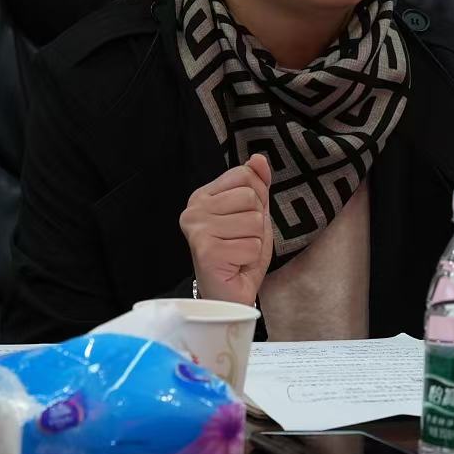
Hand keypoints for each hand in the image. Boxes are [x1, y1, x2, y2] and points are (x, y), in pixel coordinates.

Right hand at [179, 154, 272, 305]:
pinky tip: (235, 265)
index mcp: (203, 196)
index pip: (245, 175)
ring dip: (255, 242)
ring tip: (238, 253)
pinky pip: (252, 245)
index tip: (241, 221)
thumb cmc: (239, 254)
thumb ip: (257, 185)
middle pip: (251, 197)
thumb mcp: (253, 214)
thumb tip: (259, 158)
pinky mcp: (207, 251)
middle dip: (257, 223)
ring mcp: (198, 230)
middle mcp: (194, 209)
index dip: (256, 200)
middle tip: (240, 241)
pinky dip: (251, 259)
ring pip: (254, 221)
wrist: (228, 295)